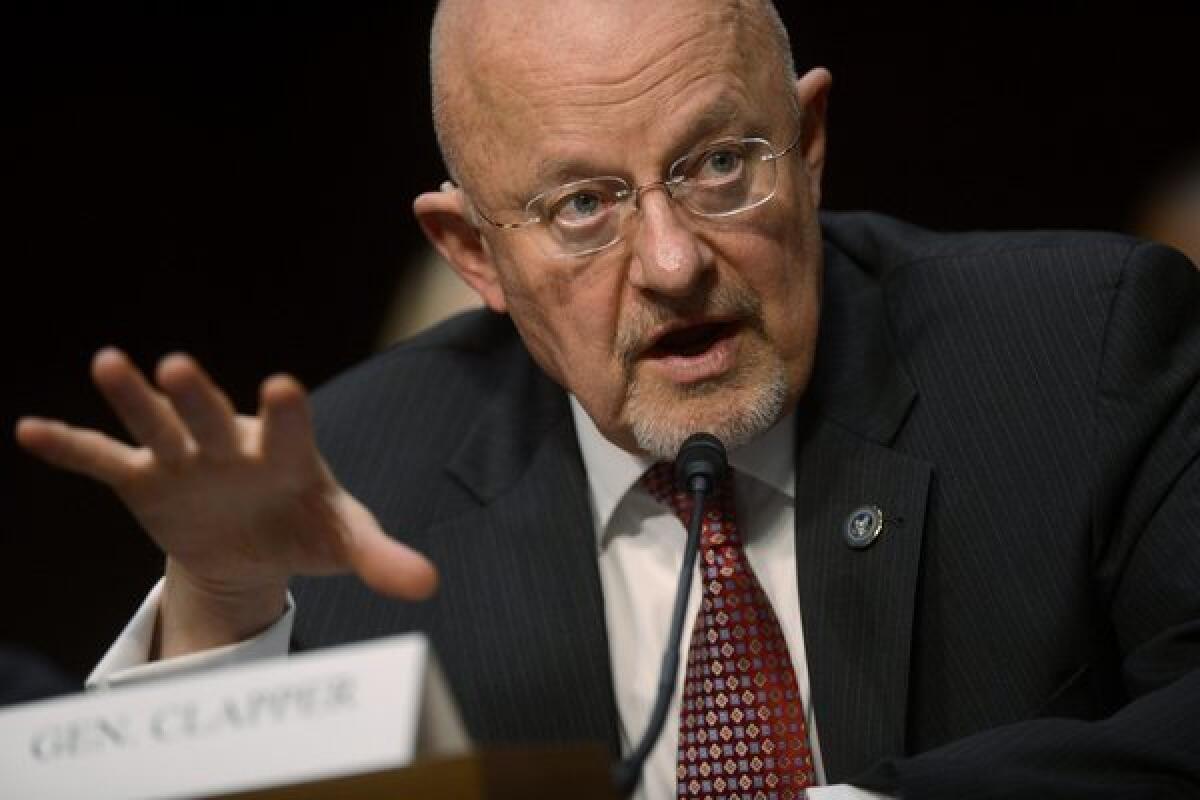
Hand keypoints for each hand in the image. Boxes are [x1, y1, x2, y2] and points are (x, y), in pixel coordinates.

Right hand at [16, 348, 436, 656]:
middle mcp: (233, 444)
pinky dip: (69, 447)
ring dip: (133, 398)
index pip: (290, 429)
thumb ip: (381, 558)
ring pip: (156, 423)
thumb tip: (429, 585)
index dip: (286, 412)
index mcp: (288, 454)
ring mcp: (185, 457)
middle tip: (178, 366)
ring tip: (107, 363)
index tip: (283, 387)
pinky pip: (102, 460)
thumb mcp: (344, 542)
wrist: (258, 539)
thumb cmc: (307, 527)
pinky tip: (29, 431)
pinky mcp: (144, 479)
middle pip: (213, 415)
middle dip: (196, 396)